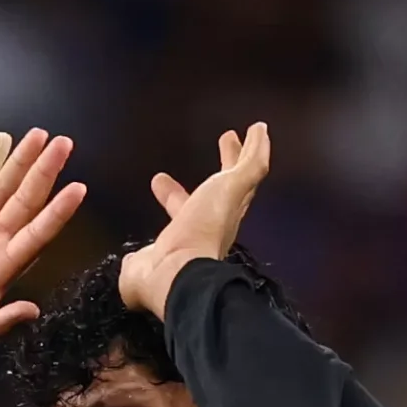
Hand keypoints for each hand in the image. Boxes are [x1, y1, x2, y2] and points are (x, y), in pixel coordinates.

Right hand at [0, 129, 86, 381]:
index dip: (58, 212)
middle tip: (64, 143)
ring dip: (21, 161)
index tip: (78, 189)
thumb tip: (32, 312)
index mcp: (0, 269)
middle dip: (45, 172)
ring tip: (40, 135)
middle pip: (26, 201)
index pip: (37, 234)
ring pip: (2, 187)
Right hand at [117, 123, 270, 319]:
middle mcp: (206, 226)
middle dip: (222, 164)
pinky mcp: (155, 252)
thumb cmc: (202, 230)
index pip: (238, 177)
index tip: (233, 135)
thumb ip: (249, 165)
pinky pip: (159, 228)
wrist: (170, 274)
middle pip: (216, 190)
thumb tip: (260, 133)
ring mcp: (180, 241)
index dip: (238, 155)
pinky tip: (146, 206)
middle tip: (222, 139)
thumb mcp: (234, 189)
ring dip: (175, 192)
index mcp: (227, 210)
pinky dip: (158, 213)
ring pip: (183, 209)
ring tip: (159, 178)